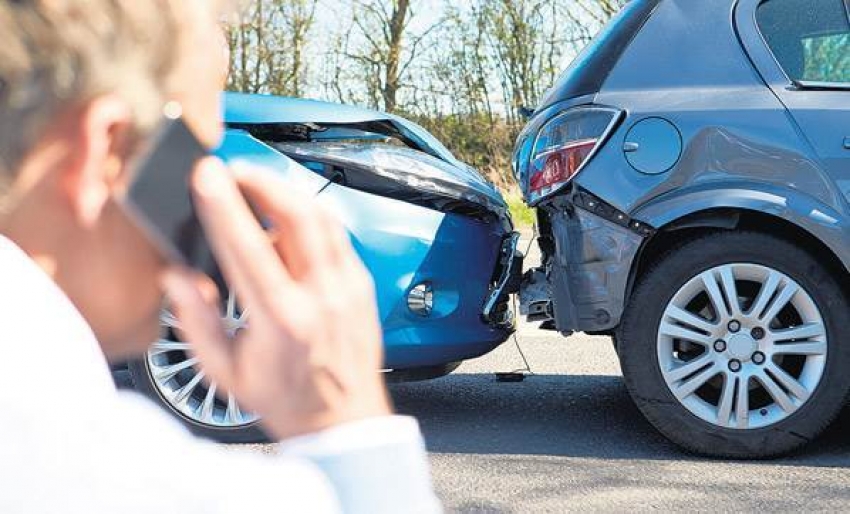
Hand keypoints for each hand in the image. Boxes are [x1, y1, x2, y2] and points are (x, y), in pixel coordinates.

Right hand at [161, 158, 391, 439]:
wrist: (344, 421)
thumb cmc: (285, 399)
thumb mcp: (225, 371)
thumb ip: (196, 321)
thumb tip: (176, 276)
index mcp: (283, 320)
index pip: (249, 247)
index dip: (224, 205)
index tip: (205, 174)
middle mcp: (322, 297)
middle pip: (297, 215)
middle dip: (261, 180)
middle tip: (232, 170)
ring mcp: (349, 287)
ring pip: (322, 217)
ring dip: (286, 192)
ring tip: (256, 186)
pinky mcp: (362, 283)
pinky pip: (337, 234)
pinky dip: (309, 215)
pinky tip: (287, 218)